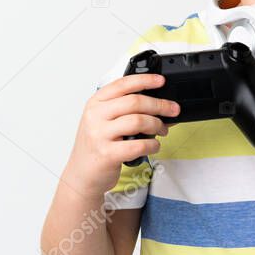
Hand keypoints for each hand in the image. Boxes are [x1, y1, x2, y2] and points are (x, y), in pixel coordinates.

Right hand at [63, 73, 179, 196]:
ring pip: (138, 121)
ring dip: (157, 125)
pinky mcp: (107, 154)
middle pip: (134, 102)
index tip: (161, 81)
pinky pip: (139, 145)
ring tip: (162, 130)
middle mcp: (95, 116)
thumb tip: (160, 104)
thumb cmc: (96, 146)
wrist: (81, 174)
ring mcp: (99, 135)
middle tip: (172, 110)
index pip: (122, 84)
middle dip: (159, 105)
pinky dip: (152, 145)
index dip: (145, 80)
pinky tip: (154, 146)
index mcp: (95, 103)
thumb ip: (125, 110)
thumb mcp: (104, 122)